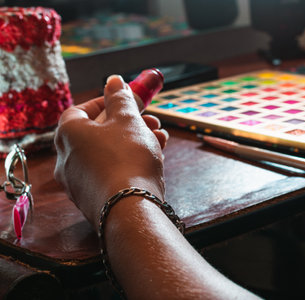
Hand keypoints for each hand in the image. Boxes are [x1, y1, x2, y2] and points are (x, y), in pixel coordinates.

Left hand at [54, 75, 167, 226]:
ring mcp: (78, 182)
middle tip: (151, 120)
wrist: (131, 208)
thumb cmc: (127, 157)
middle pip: (98, 132)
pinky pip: (110, 172)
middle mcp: (66, 158)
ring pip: (107, 153)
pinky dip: (128, 162)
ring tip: (159, 138)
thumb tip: (113, 80)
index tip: (124, 101)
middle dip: (128, 123)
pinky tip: (154, 158)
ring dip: (134, 142)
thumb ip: (120, 98)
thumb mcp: (128, 120)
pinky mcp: (92, 198)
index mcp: (68, 134)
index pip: (79, 110)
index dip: (103, 102)